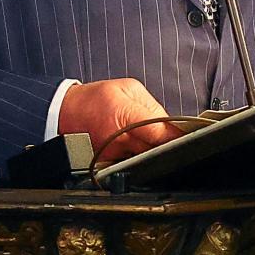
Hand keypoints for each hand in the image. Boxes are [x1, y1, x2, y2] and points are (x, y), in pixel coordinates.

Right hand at [58, 78, 183, 160]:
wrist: (64, 114)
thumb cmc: (95, 99)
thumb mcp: (126, 88)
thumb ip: (151, 106)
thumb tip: (169, 122)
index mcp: (127, 116)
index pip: (162, 133)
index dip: (178, 136)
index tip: (191, 137)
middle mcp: (121, 140)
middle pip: (157, 150)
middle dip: (168, 145)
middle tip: (178, 140)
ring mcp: (114, 156)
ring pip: (146, 160)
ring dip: (154, 152)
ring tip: (157, 143)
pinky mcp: (108, 166)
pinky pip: (132, 164)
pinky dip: (139, 158)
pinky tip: (140, 150)